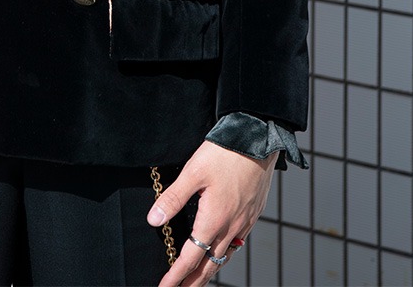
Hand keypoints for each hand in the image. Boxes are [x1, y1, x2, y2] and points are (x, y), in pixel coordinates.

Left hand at [147, 140, 278, 286]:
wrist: (259, 140)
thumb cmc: (225, 152)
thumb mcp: (193, 172)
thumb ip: (173, 198)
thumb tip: (154, 220)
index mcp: (214, 220)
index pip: (191, 258)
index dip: (175, 275)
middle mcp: (232, 226)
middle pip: (209, 265)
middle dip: (193, 282)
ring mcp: (245, 221)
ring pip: (225, 257)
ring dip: (210, 271)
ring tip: (198, 279)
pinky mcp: (253, 213)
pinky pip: (238, 243)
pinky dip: (225, 255)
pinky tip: (221, 251)